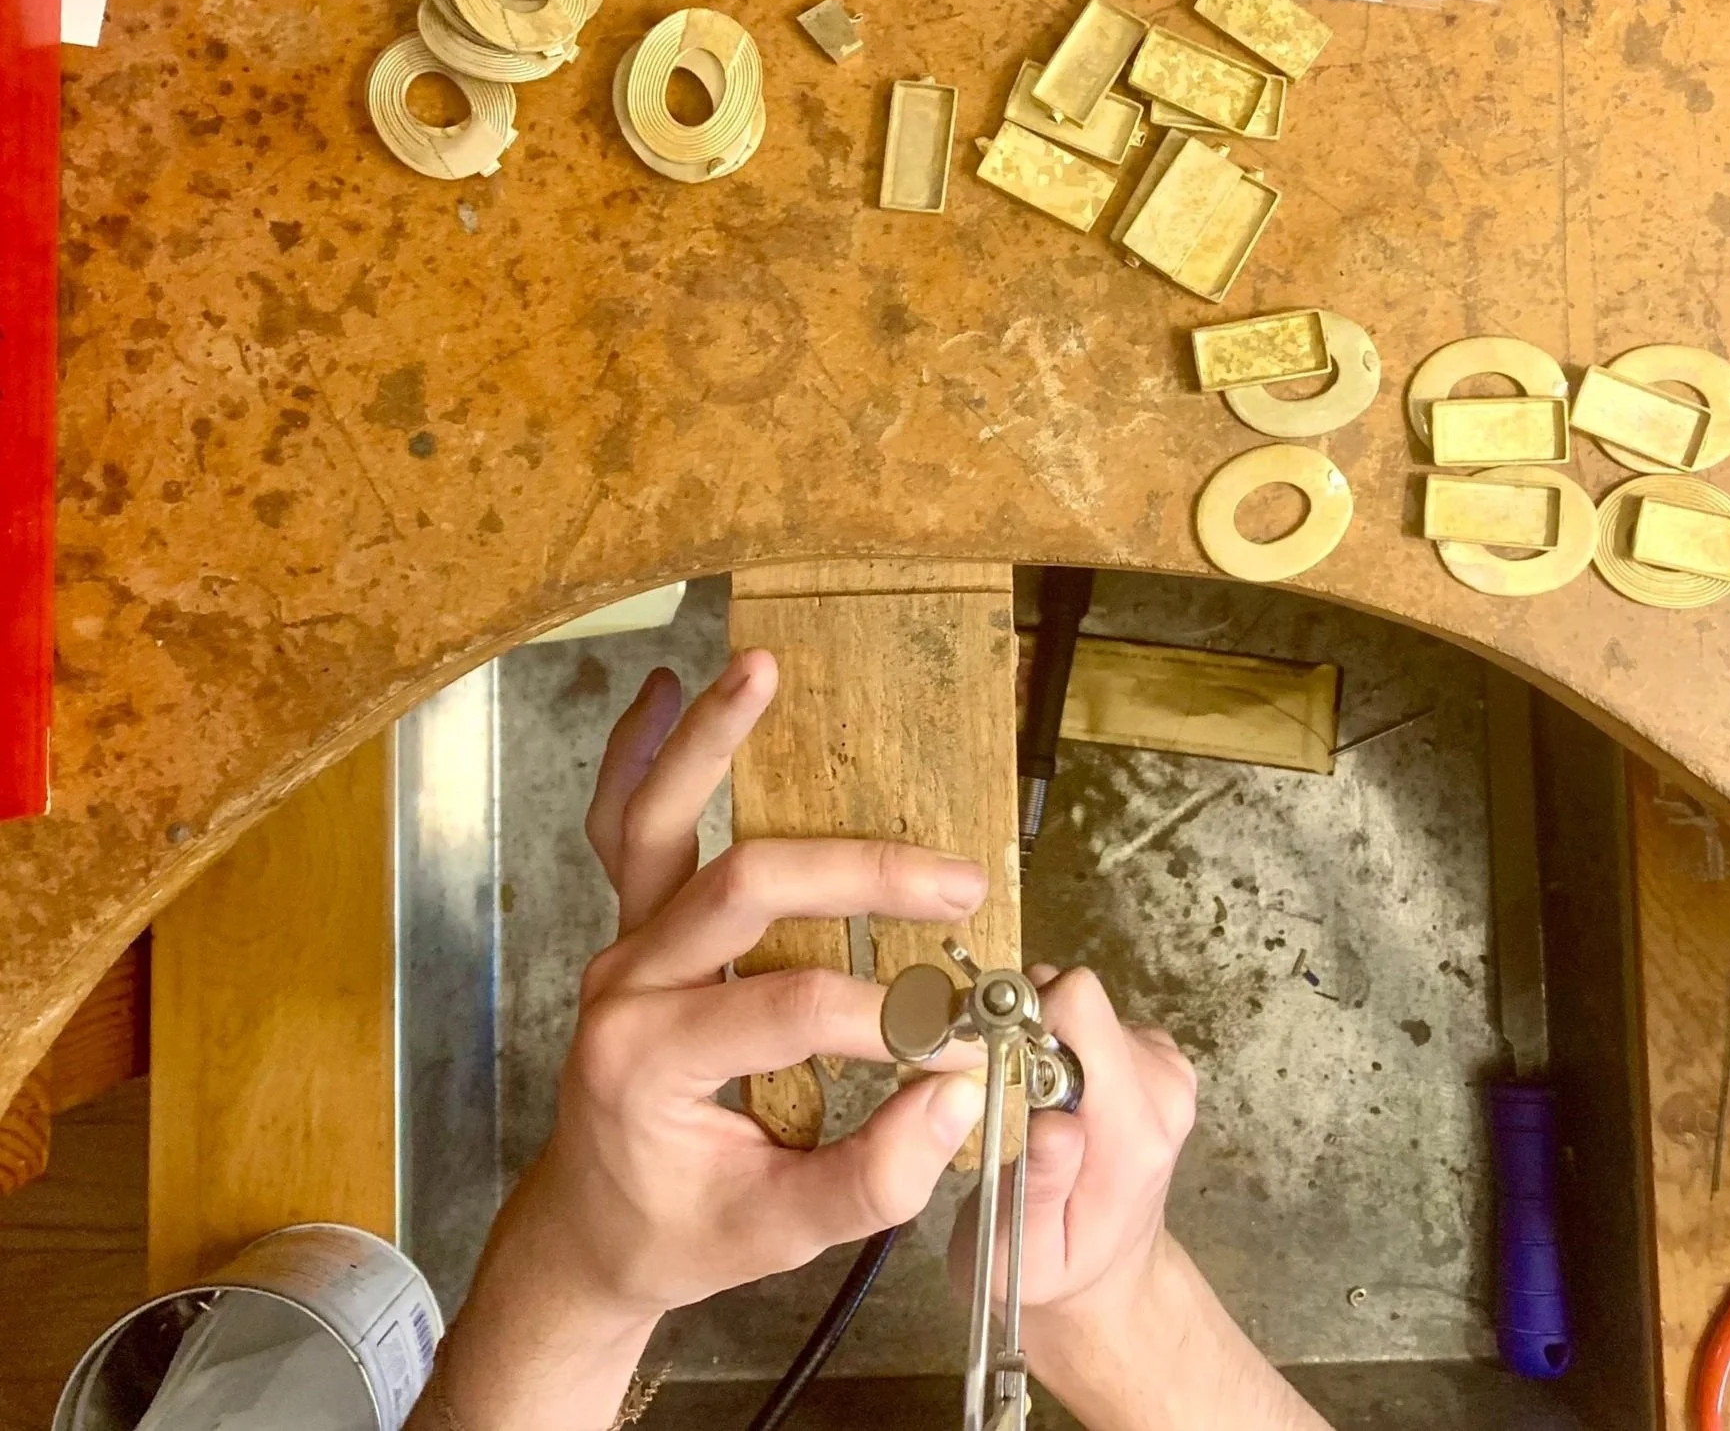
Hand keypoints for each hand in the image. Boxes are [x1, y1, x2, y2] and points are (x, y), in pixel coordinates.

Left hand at [437, 650, 988, 1430]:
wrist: (588, 1226)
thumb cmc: (677, 1230)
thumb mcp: (775, 1237)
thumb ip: (872, 1179)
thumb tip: (957, 1092)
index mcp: (649, 1061)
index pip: (790, 1009)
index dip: (891, 1019)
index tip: (965, 1039)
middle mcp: (625, 983)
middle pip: (745, 886)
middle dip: (862, 875)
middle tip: (956, 882)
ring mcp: (623, 942)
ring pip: (655, 822)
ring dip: (709, 741)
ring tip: (763, 669)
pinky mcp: (634, 923)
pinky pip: (621, 826)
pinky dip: (639, 754)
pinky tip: (666, 689)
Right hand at [948, 964, 1196, 1326]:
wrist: (1105, 1281)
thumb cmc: (1051, 1274)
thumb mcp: (1022, 1255)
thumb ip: (1040, 1190)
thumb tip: (1056, 1124)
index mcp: (1134, 1131)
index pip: (1080, 1009)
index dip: (1020, 1023)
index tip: (985, 1067)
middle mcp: (1163, 1087)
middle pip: (1078, 1000)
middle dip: (1024, 1031)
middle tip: (994, 1092)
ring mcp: (1165, 1068)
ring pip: (1079, 1006)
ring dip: (1037, 1040)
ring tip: (1018, 1101)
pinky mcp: (1156, 1057)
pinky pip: (1090, 1018)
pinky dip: (1057, 1042)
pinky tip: (1044, 1094)